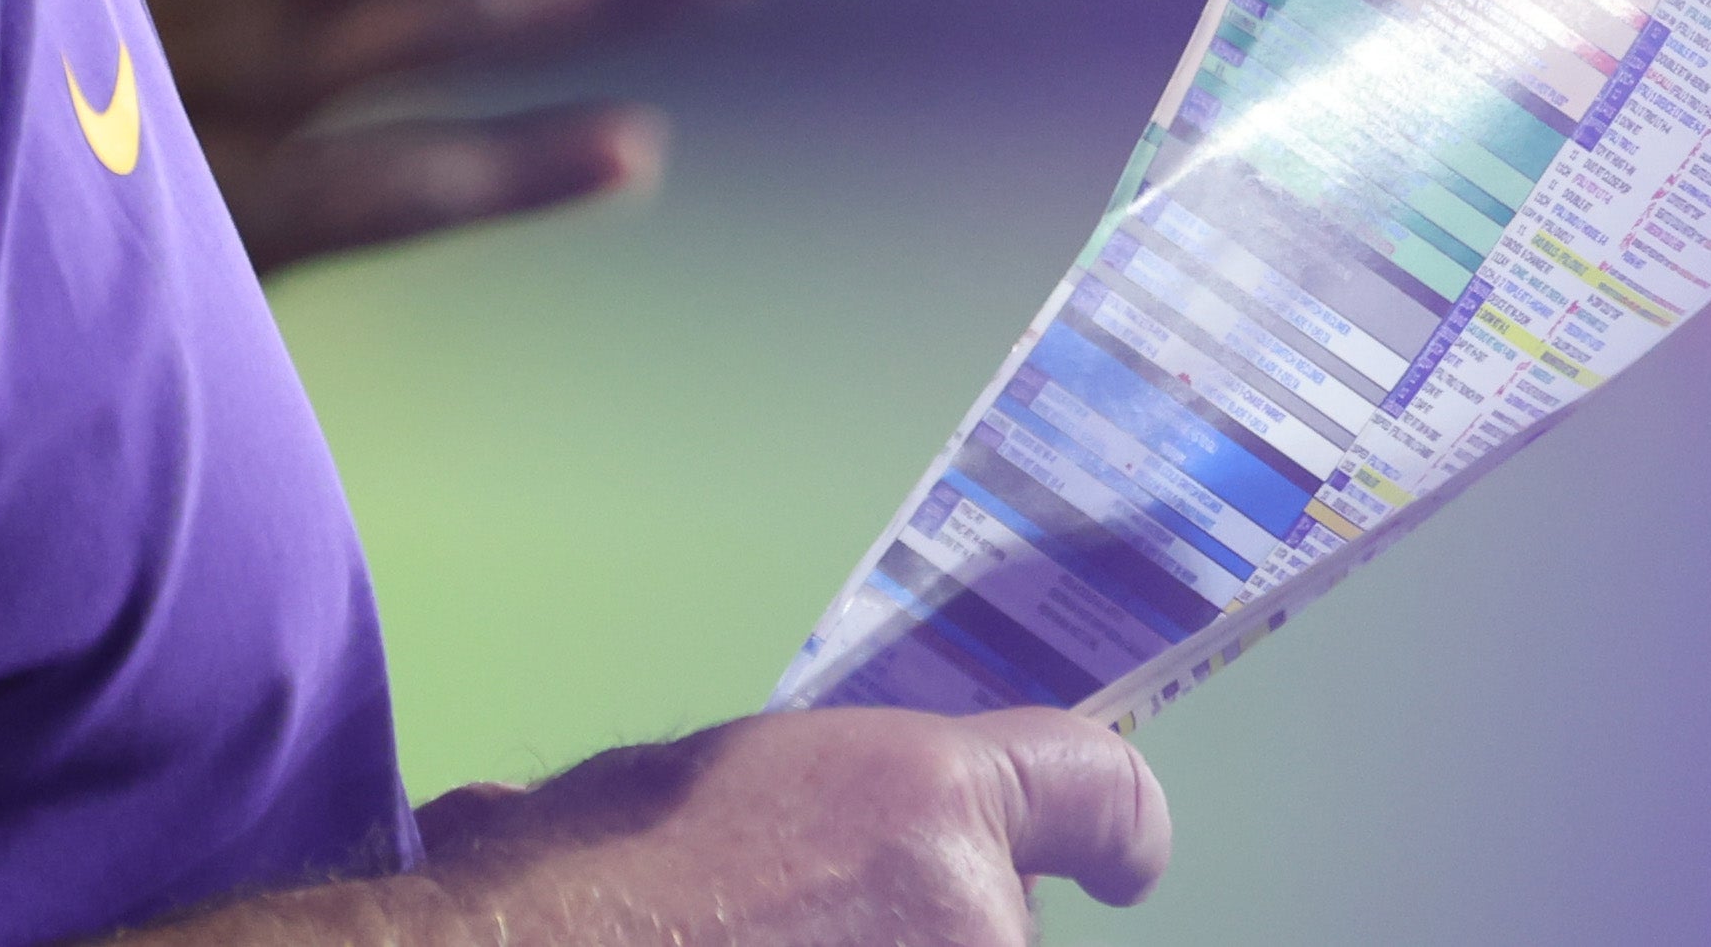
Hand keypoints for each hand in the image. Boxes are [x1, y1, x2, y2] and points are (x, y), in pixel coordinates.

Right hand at [138, 708, 1173, 945]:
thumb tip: (825, 841)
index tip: (1121, 860)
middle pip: (997, 924)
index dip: (1113, 828)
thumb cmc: (590, 873)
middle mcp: (970, 916)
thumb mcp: (710, 780)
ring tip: (739, 940)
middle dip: (923, 926)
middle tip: (807, 925)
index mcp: (928, 801)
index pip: (1096, 794)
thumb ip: (813, 807)